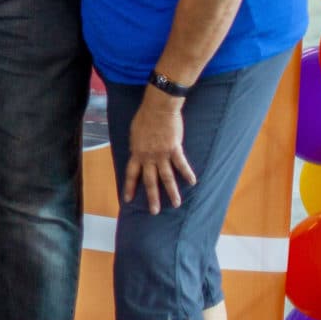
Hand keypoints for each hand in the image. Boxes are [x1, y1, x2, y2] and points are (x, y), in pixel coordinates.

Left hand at [123, 94, 195, 212]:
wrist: (157, 108)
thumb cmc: (145, 118)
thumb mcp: (135, 134)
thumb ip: (137, 146)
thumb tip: (137, 152)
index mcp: (136, 153)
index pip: (131, 174)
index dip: (130, 187)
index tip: (127, 200)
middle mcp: (148, 157)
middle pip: (149, 181)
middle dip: (152, 197)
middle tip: (154, 212)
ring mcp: (161, 154)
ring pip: (166, 177)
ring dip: (172, 192)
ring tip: (176, 204)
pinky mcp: (174, 149)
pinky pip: (181, 164)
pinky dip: (187, 173)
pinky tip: (193, 182)